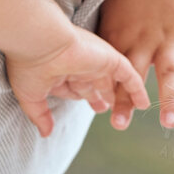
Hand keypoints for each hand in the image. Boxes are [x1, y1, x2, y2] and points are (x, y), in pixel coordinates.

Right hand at [4, 26, 149, 136]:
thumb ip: (40, 115)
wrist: (39, 40)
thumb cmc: (29, 64)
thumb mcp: (30, 94)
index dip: (81, 97)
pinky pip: (129, 77)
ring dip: (120, 96)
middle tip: (107, 107)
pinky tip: (144, 103)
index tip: (88, 104)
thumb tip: (46, 133)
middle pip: (94, 84)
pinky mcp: (110, 59)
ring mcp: (95, 61)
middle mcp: (78, 65)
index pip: (73, 88)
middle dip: (101, 96)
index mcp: (58, 71)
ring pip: (112, 81)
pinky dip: (137, 90)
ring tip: (132, 108)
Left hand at [94, 0, 173, 128]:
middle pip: (135, 76)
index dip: (106, 90)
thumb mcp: (106, 7)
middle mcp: (145, 40)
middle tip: (119, 124)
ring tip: (169, 122)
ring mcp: (169, 37)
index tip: (100, 112)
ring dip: (170, 99)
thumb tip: (70, 47)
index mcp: (121, 35)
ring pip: (169, 73)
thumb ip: (96, 33)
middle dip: (127, 101)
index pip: (111, 70)